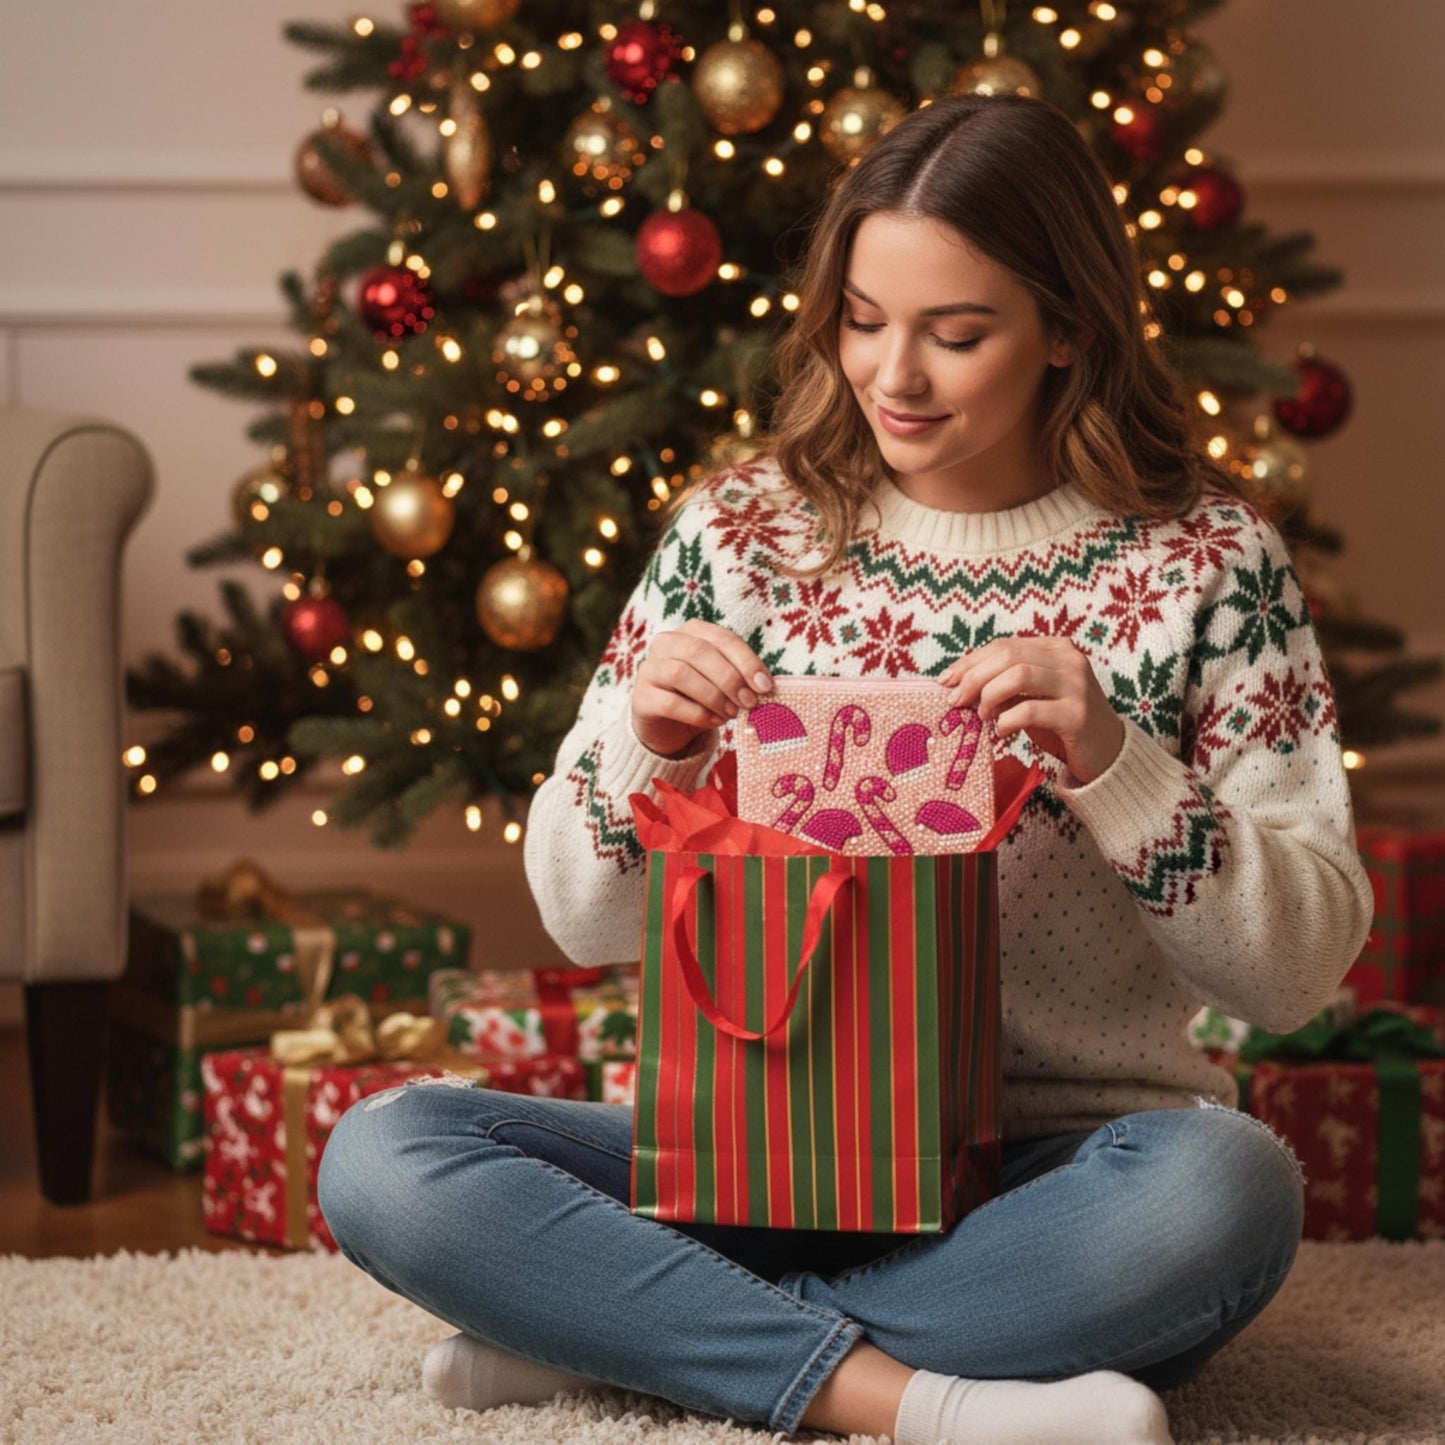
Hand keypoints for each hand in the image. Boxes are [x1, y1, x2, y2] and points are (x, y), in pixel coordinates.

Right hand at [631, 620, 772, 758]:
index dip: (746, 661)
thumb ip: (741, 678)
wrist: (668, 728)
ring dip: (713, 696)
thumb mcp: (724, 683)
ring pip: (681, 674)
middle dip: (730, 679)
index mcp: (691, 632)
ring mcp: (649, 669)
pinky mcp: (641, 698)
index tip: (764, 686)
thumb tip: (766, 686)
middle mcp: (666, 643)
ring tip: (731, 714)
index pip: (722, 638)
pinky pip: (670, 703)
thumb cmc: (701, 698)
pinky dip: (697, 713)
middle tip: (749, 702)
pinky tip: (713, 722)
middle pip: (700, 652)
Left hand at [940, 636, 1124, 784]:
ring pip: (1018, 676)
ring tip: (982, 716)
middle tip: (955, 701)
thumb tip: (958, 685)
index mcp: (1056, 648)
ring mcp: (1076, 686)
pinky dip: (1007, 720)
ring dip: (989, 696)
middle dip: (973, 678)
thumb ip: (1004, 684)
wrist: (1107, 752)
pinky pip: (1030, 710)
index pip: (1004, 645)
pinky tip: (1001, 732)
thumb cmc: (1062, 723)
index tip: (945, 680)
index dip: (970, 661)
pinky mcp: (1077, 715)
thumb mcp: (1032, 696)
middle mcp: (1069, 660)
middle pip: (1008, 656)